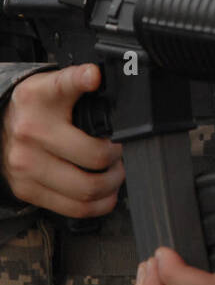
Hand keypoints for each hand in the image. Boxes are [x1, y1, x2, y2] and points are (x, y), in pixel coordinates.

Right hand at [0, 63, 124, 214]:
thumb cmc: (37, 107)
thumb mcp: (53, 85)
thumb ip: (79, 83)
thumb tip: (107, 82)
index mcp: (40, 96)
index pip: (63, 84)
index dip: (81, 78)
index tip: (94, 77)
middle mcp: (31, 130)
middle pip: (92, 154)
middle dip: (116, 157)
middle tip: (119, 152)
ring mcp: (26, 164)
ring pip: (86, 187)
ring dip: (111, 183)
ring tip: (114, 173)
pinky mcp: (26, 189)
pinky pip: (74, 207)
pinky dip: (99, 204)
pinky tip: (105, 192)